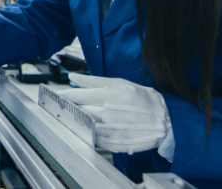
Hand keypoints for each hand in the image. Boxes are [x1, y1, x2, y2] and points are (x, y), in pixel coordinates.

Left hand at [57, 73, 171, 153]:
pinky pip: (93, 139)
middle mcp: (108, 114)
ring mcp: (110, 131)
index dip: (63, 96)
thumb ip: (93, 81)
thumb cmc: (143, 99)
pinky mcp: (114, 144)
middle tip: (63, 105)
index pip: (76, 96)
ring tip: (76, 117)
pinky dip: (89, 133)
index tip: (56, 96)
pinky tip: (91, 128)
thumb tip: (73, 77)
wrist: (166, 121)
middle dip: (68, 108)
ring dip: (76, 121)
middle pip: (77, 111)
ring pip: (83, 126)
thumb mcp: (120, 83)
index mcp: (108, 96)